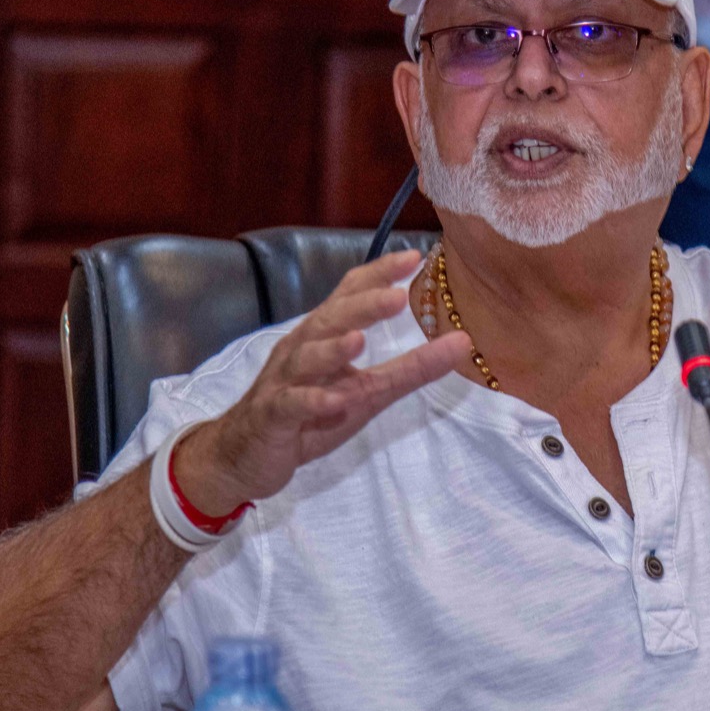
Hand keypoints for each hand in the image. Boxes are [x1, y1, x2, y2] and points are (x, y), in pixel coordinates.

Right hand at [173, 250, 471, 513]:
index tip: (414, 257)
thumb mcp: (368, 391)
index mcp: (323, 335)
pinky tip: (334, 402)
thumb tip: (463, 343)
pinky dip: (311, 401)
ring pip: (306, 359)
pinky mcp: (272, 415)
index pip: (349, 294)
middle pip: (329, 319)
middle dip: (361, 306)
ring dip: (332, 349)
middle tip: (396, 296)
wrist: (246, 453)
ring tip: (359, 341)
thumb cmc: (311, 412)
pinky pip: (291, 404)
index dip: (378, 274)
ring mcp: (283, 381)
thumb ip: (412, 368)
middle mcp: (301, 348)